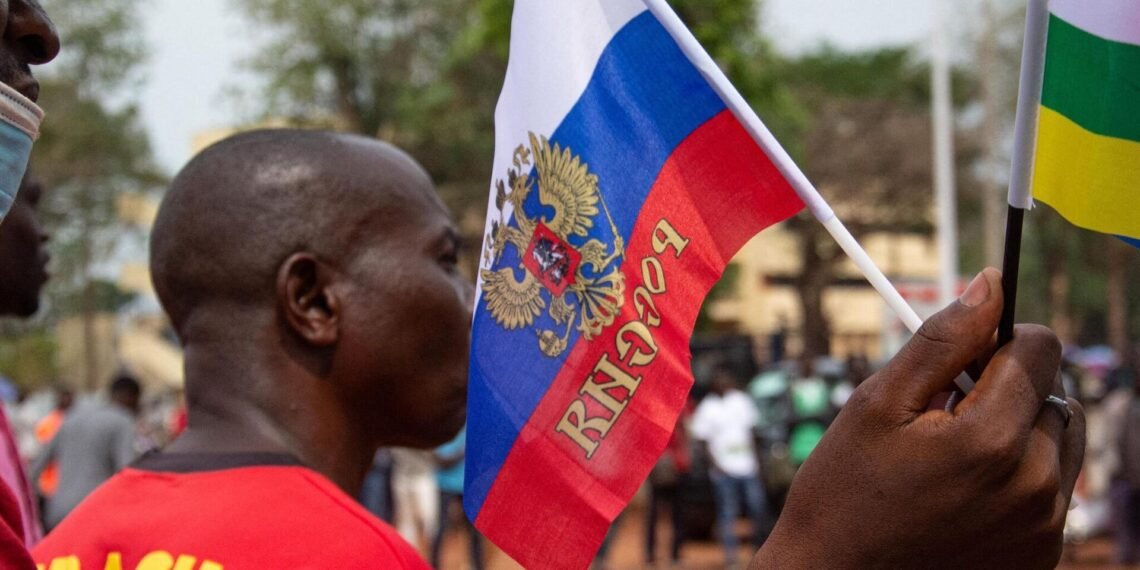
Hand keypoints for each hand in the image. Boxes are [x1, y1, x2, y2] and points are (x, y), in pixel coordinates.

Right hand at [752, 268, 1084, 568]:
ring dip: (1020, 432)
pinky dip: (1020, 477)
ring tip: (955, 455)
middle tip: (943, 416)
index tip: (960, 358)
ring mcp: (1044, 525)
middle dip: (1006, 390)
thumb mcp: (878, 404)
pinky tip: (964, 494)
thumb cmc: (845, 491)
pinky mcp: (1044, 553)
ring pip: (1061, 440)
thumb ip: (941, 339)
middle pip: (1053, 393)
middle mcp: (1035, 484)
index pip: (1040, 348)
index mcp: (991, 438)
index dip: (998, 340)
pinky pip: (1053, 489)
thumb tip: (990, 283)